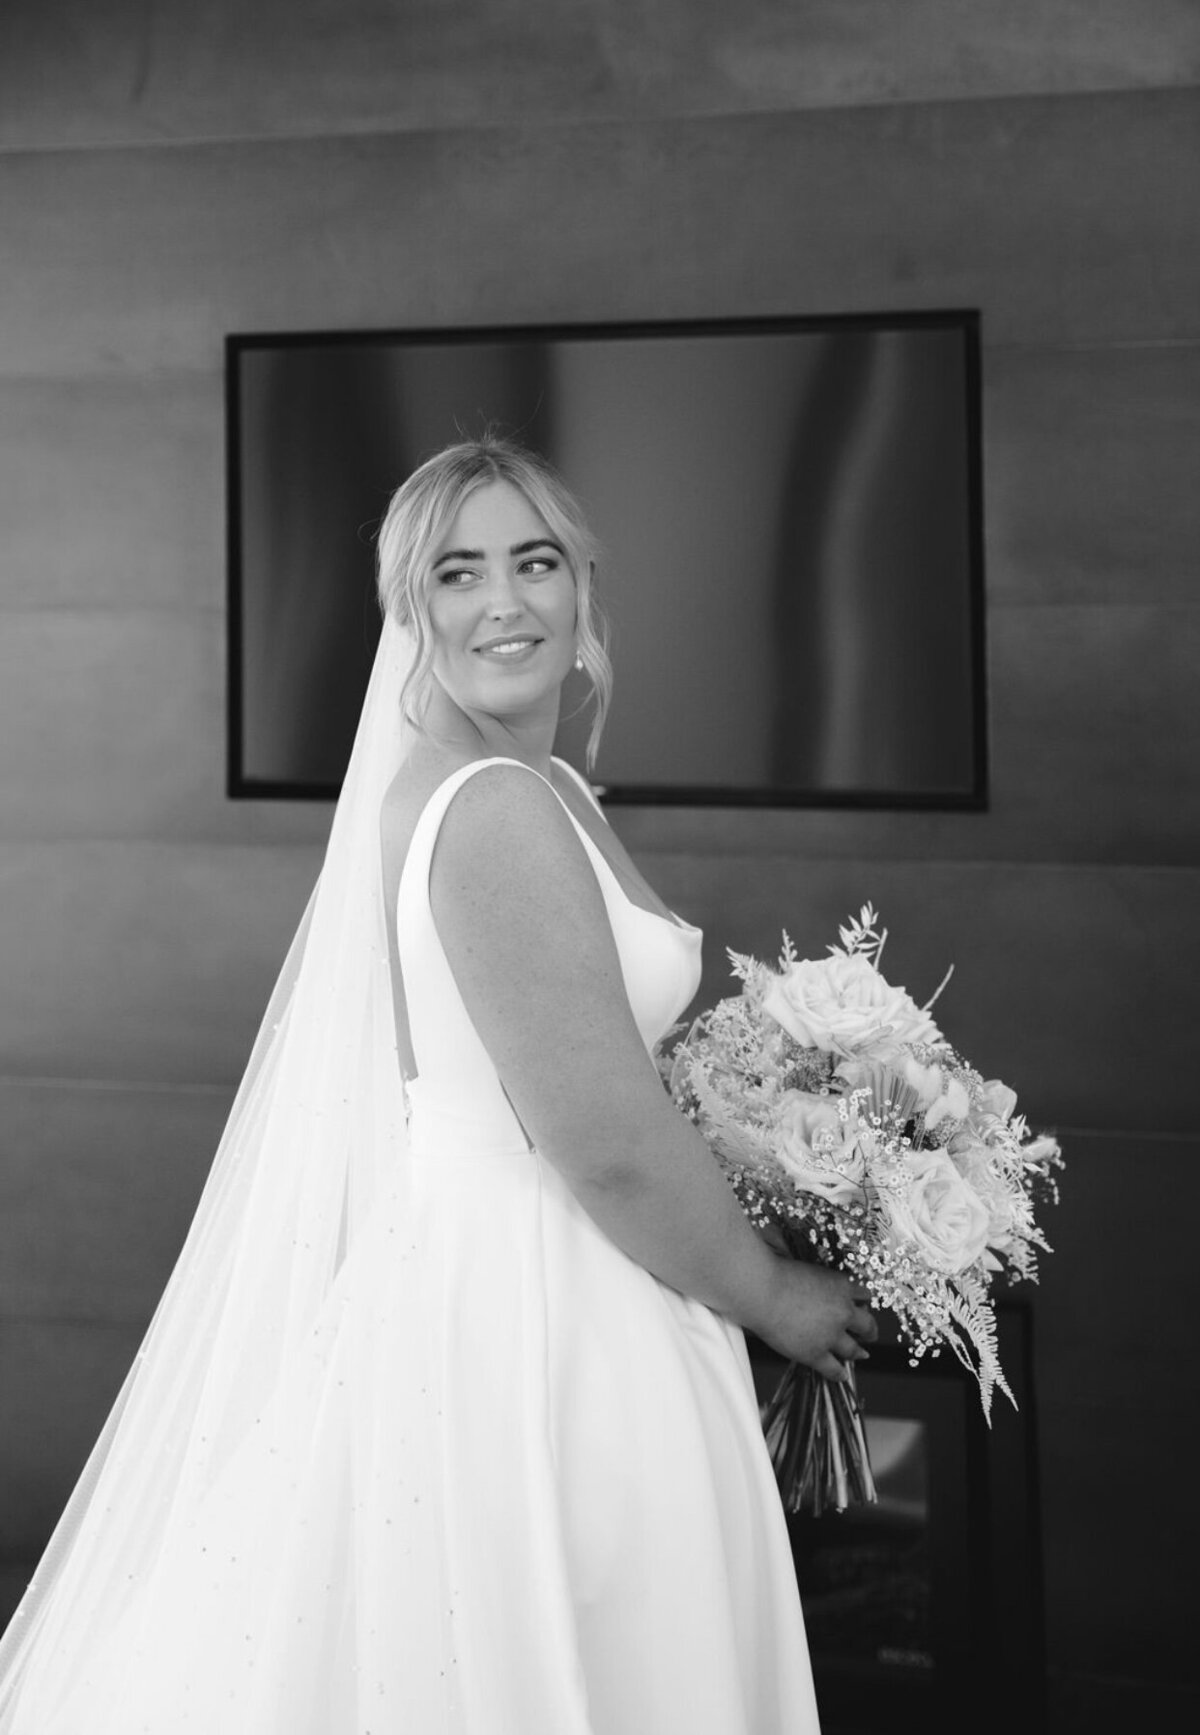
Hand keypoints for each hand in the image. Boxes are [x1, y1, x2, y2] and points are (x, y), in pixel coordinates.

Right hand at [754, 1259, 877, 1382]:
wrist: (761, 1290)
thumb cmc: (775, 1273)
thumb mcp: (807, 1269)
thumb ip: (820, 1281)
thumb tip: (818, 1286)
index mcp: (841, 1285)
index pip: (863, 1295)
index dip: (862, 1303)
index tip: (861, 1307)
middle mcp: (843, 1311)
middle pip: (867, 1324)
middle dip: (869, 1330)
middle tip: (869, 1334)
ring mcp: (831, 1335)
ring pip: (854, 1349)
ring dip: (858, 1352)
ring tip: (860, 1354)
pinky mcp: (816, 1353)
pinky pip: (833, 1368)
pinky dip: (838, 1373)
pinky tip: (841, 1375)